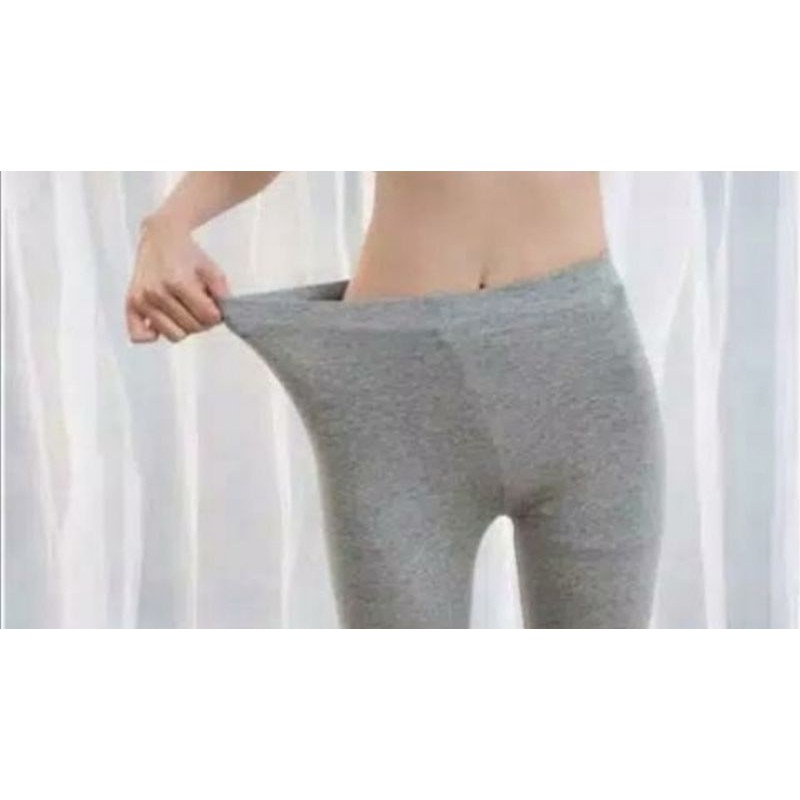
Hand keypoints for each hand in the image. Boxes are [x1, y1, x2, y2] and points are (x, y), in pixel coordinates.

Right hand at [125, 215, 229, 343]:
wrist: (160, 238)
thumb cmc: (186, 255)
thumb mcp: (211, 268)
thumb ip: (222, 291)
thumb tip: (224, 310)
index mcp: (177, 281)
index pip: (208, 317)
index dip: (217, 314)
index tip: (214, 306)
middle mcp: (156, 292)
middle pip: (192, 328)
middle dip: (202, 320)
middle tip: (200, 306)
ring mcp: (142, 300)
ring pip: (174, 336)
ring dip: (183, 327)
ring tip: (184, 310)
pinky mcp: (130, 305)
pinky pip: (139, 336)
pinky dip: (153, 334)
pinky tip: (163, 321)